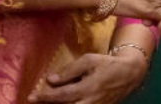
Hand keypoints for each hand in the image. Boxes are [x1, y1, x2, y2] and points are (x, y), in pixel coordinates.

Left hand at [29, 50, 144, 103]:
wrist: (130, 74)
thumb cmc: (107, 64)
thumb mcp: (89, 60)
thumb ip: (70, 70)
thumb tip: (51, 79)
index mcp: (87, 88)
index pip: (61, 95)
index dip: (45, 96)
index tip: (31, 97)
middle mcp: (90, 103)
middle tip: (35, 101)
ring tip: (45, 100)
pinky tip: (59, 101)